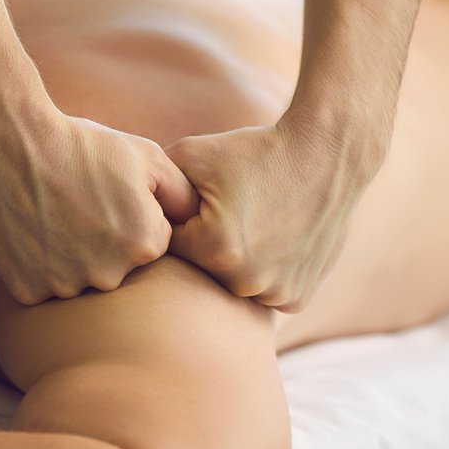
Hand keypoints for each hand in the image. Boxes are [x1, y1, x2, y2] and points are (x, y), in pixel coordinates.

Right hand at [0, 113, 199, 304]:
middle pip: (115, 268)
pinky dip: (37, 267)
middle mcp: (109, 274)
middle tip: (76, 205)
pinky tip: (31, 233)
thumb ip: (183, 194)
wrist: (9, 143)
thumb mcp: (147, 156)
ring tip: (52, 216)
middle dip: (101, 243)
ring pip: (77, 281)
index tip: (106, 197)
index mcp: (145, 244)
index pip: (149, 245)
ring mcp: (65, 286)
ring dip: (69, 258)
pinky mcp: (28, 290)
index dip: (129, 218)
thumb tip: (198, 223)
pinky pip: (41, 287)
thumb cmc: (81, 145)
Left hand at [165, 119, 380, 311]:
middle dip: (206, 247)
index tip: (200, 202)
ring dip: (234, 266)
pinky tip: (272, 242)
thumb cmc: (254, 150)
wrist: (327, 152)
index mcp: (213, 250)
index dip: (181, 223)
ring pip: (231, 287)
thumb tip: (121, 208)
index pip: (171, 248)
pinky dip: (262, 275)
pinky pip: (262, 295)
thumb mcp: (191, 154)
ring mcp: (275, 294)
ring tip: (254, 226)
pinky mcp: (298, 297)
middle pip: (200, 273)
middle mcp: (245, 281)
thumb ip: (150, 184)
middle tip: (233, 212)